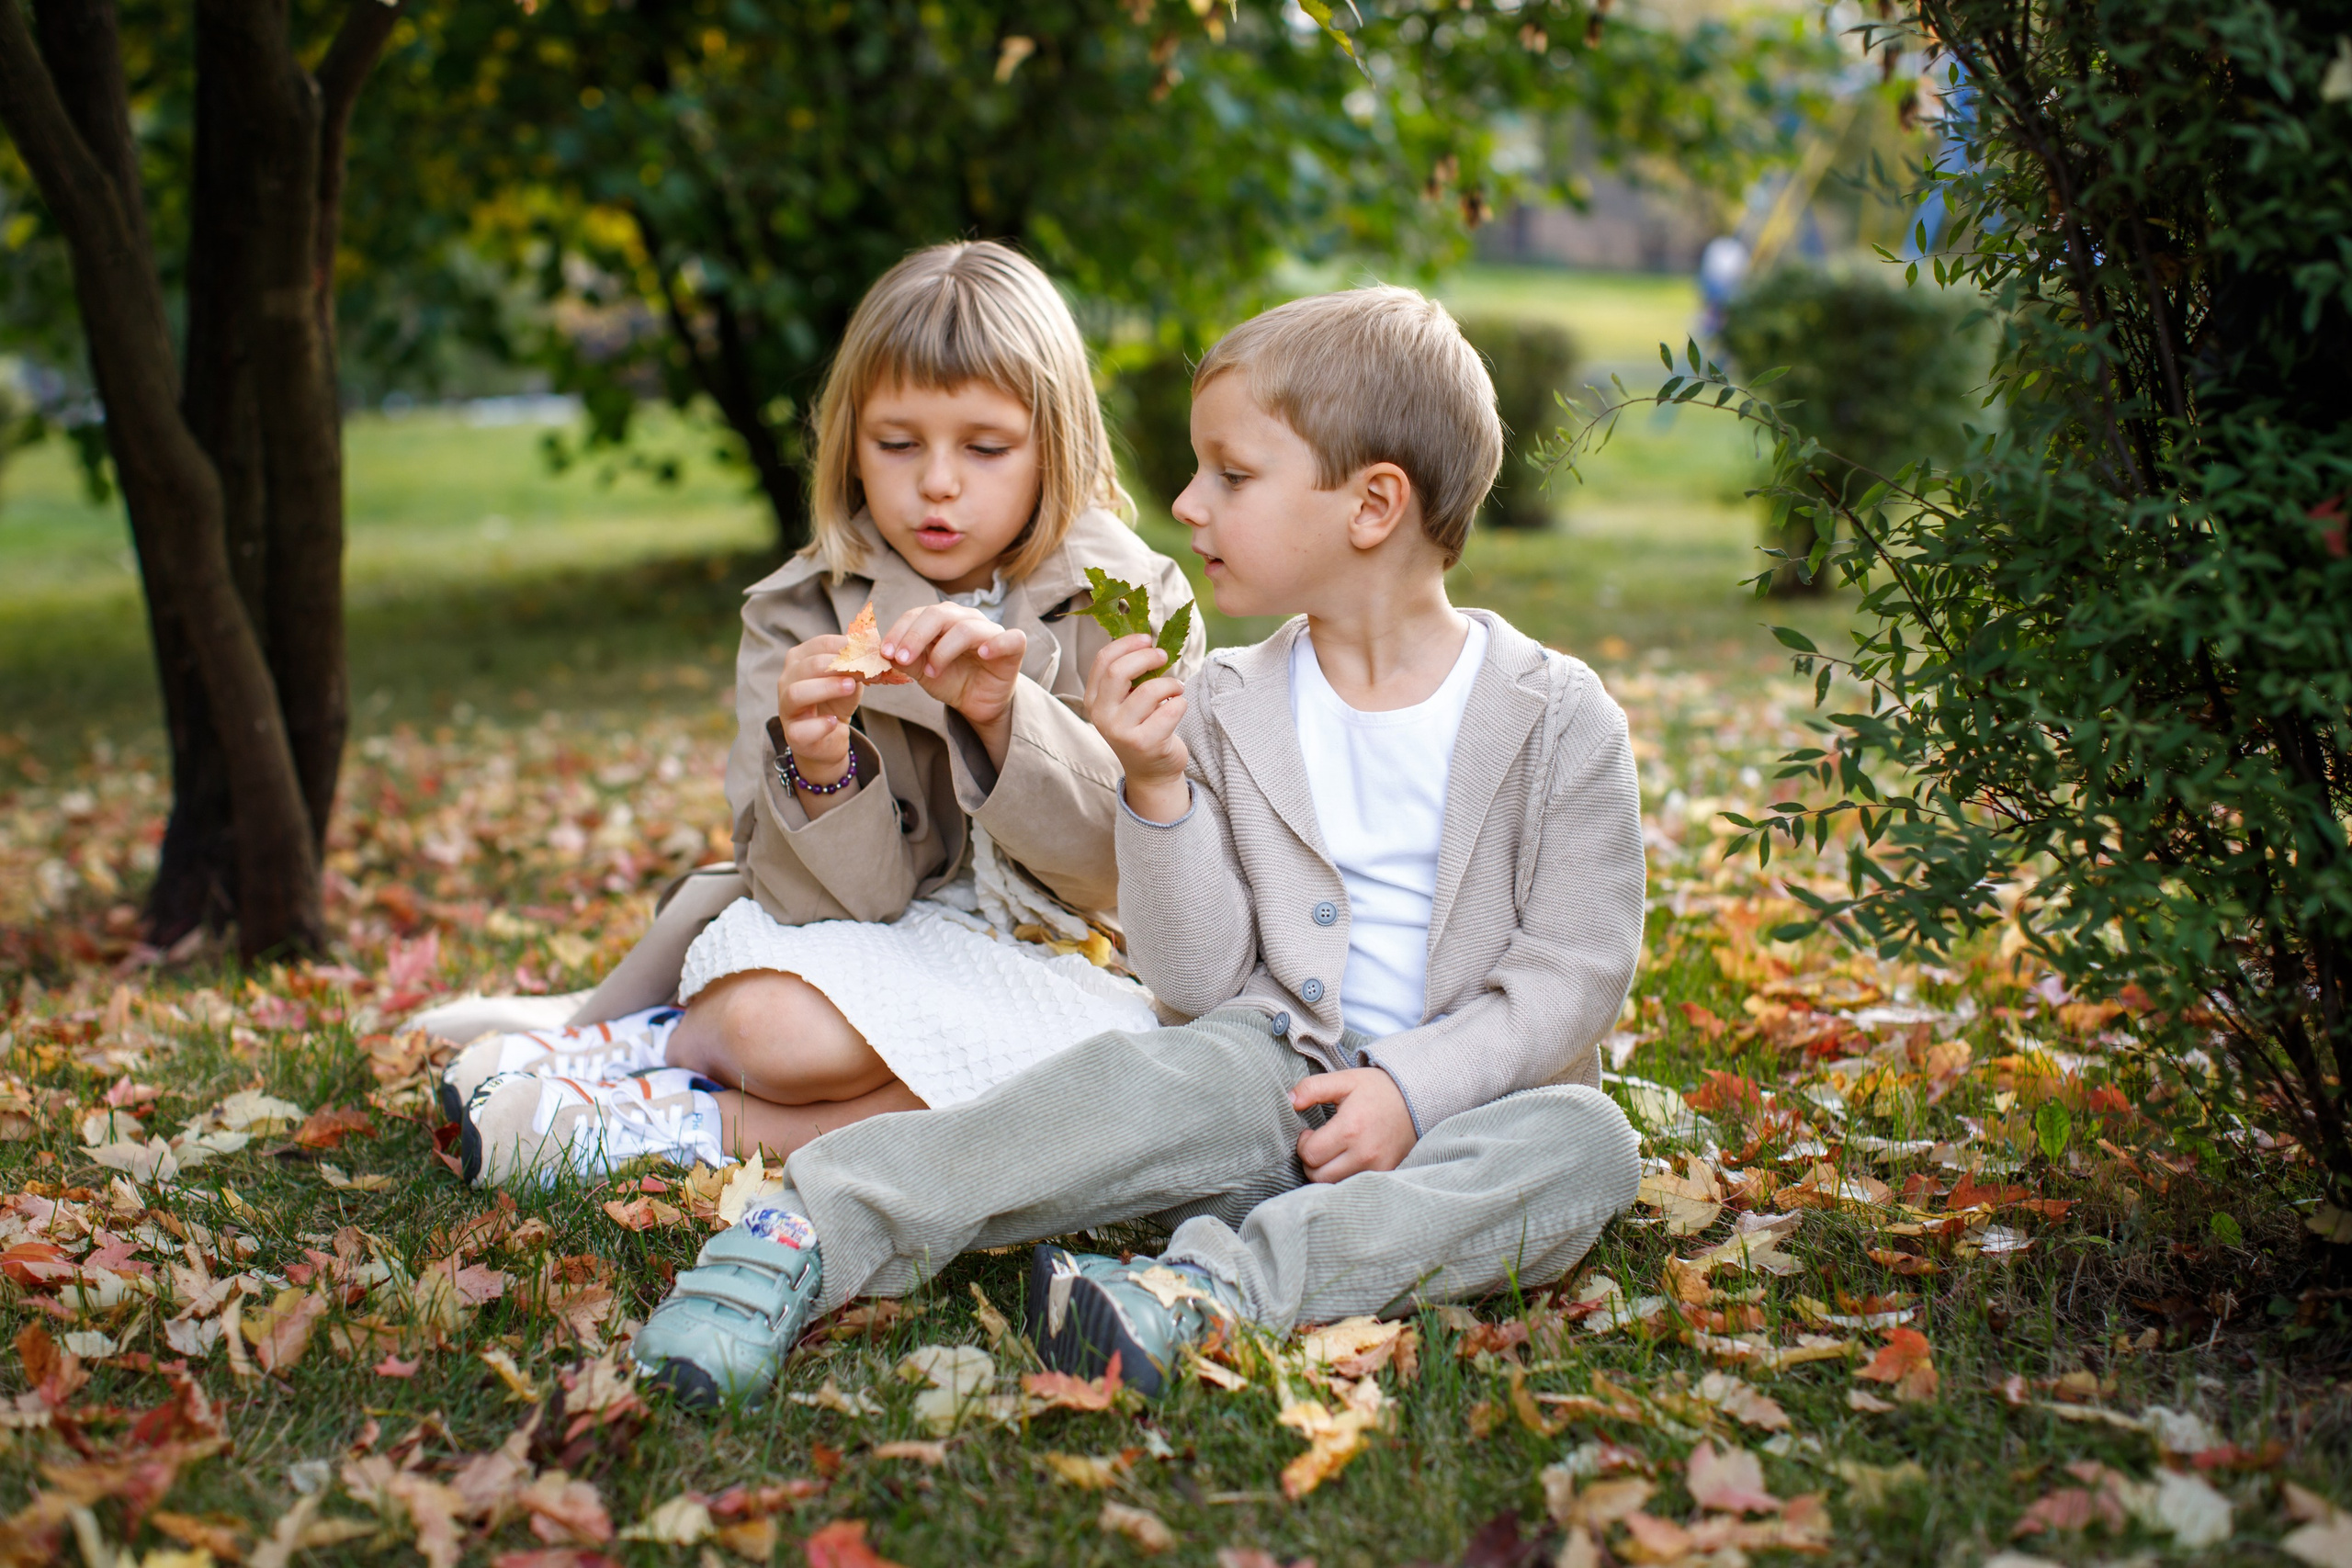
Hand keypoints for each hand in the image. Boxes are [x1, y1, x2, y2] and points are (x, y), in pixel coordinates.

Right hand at [775, 634, 862, 796]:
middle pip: (809, 665)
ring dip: (827, 688)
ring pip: (797, 693)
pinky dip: (819, 725)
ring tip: (850, 687)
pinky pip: (801, 729)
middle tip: (865, 670)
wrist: (829, 735)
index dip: (846, 646)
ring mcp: (786, 706)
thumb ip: (858, 664)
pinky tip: (833, 721)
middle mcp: (787, 679)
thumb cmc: (837, 700)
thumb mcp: (849, 678)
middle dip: (839, 666)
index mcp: (800, 659)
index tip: (871, 651)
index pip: (821, 644)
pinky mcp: (793, 733)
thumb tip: (876, 650)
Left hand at [881, 603, 1027, 767]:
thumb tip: (884, 652)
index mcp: (943, 619)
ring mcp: (991, 631)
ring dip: (943, 650)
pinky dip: (996, 643)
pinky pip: (1011, 638)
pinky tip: (983, 653)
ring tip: (932, 672)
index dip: (900, 631)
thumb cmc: (952, 680)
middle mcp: (967, 619)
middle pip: (939, 614)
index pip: (918, 614)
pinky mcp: (1013, 647)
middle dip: (915, 636)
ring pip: (966, 628)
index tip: (885, 652)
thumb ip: (906, 660)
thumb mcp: (923, 672)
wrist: (978, 704)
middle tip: (901, 659)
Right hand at [1085, 633, 1188, 821]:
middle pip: (1119, 671)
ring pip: (1149, 690)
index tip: (1147, 639)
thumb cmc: (1142, 727)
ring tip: (1177, 688)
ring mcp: (1120, 732)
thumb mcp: (1126, 701)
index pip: (1103, 660)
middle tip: (1164, 656)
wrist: (1151, 771)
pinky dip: (1180, 703)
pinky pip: (1171, 709)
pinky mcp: (1144, 744)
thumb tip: (1146, 641)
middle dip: (1147, 657)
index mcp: (1093, 699)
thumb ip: (1129, 676)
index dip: (1127, 644)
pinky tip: (1177, 708)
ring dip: (1171, 683)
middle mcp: (1101, 716)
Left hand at [1292, 1068, 1416, 1183]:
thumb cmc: (1376, 1090)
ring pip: (1334, 1184)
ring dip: (1326, 1171)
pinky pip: (1352, 1184)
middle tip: (1318, 1144)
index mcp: (1351, 1128)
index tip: (1310, 1132)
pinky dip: (1343, 1176)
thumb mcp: (1344, 1080)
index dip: (1303, 1143)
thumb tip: (1288, 1100)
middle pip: (1318, 1175)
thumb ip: (1312, 1088)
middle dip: (1310, 1161)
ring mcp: (1377, 1167)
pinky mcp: (1385, 1174)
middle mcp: (1364, 1153)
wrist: (1416, 1099)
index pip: (1310, 1154)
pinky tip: (1345, 1160)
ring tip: (1332, 1151)